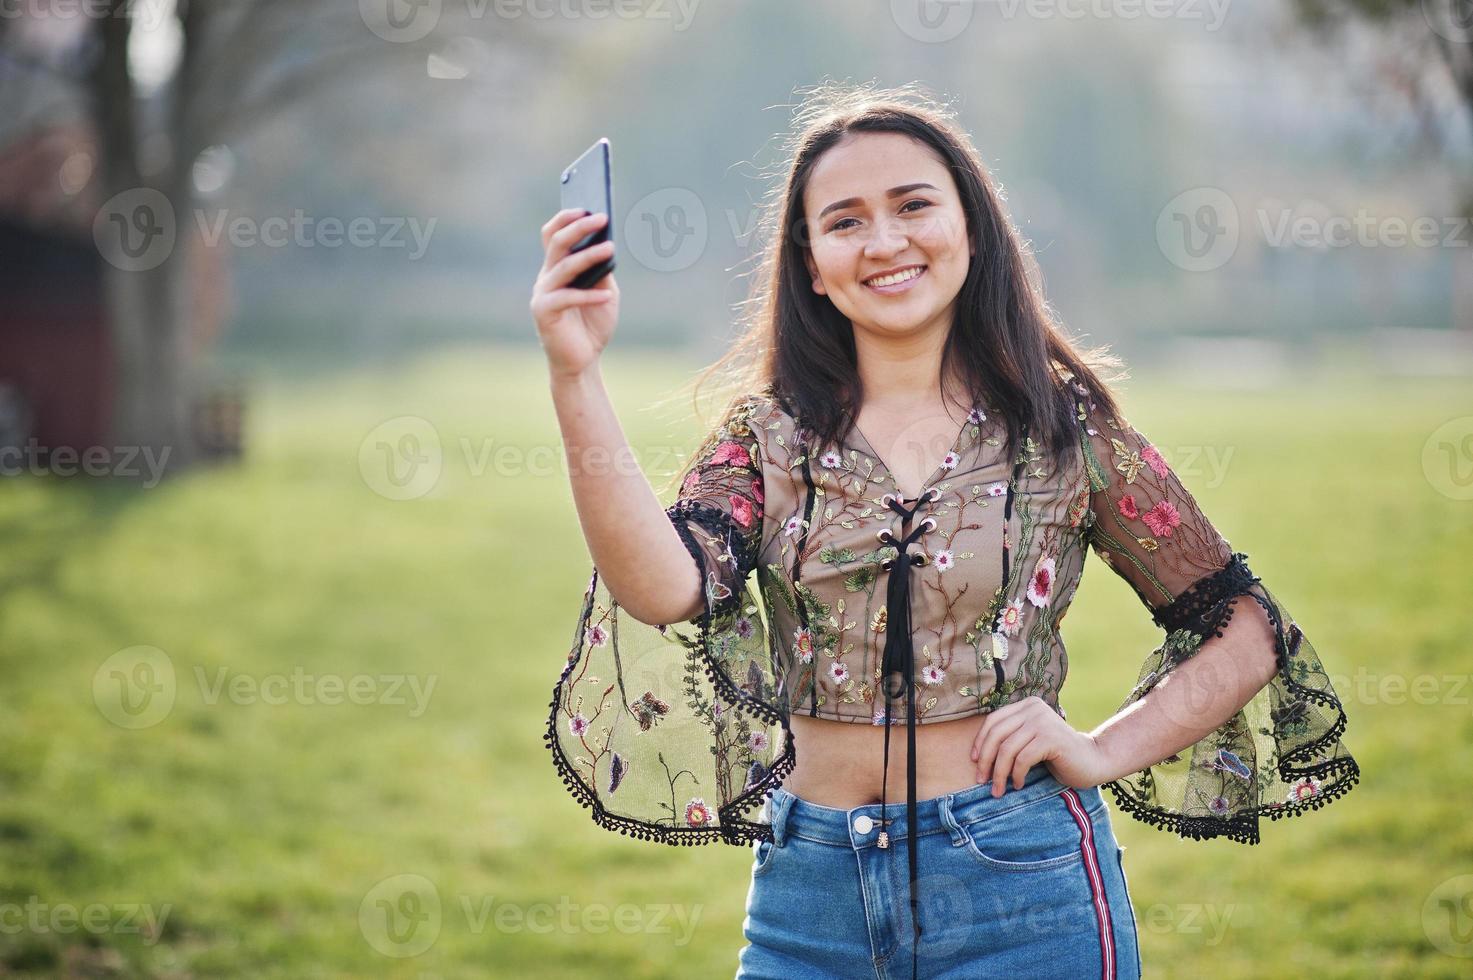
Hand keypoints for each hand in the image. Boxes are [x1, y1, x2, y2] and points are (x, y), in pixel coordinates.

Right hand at [530, 208, 620, 380]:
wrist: (582, 362)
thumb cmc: (592, 324)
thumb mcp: (604, 292)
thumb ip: (602, 271)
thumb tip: (606, 246)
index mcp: (556, 268)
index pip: (553, 235)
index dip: (566, 218)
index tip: (587, 206)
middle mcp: (545, 277)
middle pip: (556, 243)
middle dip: (578, 228)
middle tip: (601, 218)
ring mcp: (542, 294)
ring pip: (563, 266)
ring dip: (588, 256)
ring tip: (610, 248)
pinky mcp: (544, 313)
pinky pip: (568, 298)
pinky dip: (589, 297)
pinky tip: (606, 296)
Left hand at [969, 696, 1114, 795]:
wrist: (1093, 761)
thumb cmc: (1057, 755)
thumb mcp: (1029, 741)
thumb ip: (1011, 738)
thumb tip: (975, 754)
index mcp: (1027, 705)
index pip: (993, 721)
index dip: (980, 742)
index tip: (973, 761)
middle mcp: (1034, 708)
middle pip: (997, 735)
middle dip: (985, 760)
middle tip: (981, 781)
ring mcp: (1043, 721)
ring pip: (1007, 749)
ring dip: (999, 773)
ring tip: (998, 790)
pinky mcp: (1051, 738)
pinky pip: (1023, 759)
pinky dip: (1016, 775)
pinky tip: (1018, 785)